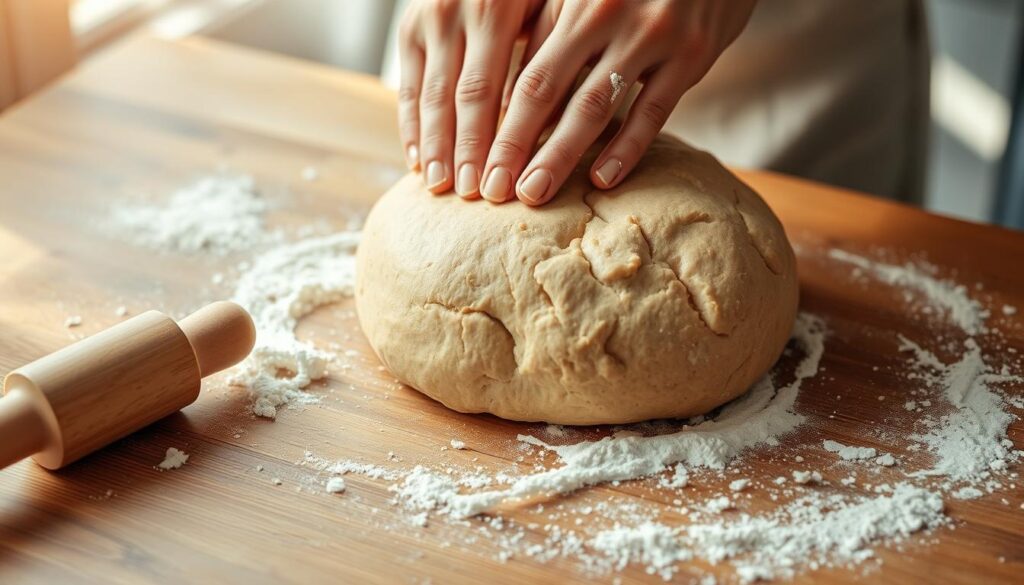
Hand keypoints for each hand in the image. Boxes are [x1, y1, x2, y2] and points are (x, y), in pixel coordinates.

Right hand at [397, 0, 542, 195]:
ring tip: (440, 188)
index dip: (490, 141)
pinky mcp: (409, 28)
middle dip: (462, 152)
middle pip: (456, 98)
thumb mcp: (553, 6)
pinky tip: (418, 162)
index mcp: (494, 7)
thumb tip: (551, 125)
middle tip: (470, 196)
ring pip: (429, 96)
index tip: (500, 183)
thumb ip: (548, 54)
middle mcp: (453, 11)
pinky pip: (409, 87)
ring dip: (433, 147)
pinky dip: (411, 126)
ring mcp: (426, 19)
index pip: (486, 90)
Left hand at [489, 0, 756, 204]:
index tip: (474, 156)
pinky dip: (625, 148)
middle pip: (544, 89)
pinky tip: (601, 179)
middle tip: (492, 190)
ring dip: (559, 154)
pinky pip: (653, 110)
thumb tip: (499, 82)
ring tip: (533, 193)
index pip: (520, 64)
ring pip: (593, 105)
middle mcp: (603, 11)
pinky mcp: (692, 53)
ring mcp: (650, 33)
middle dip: (513, 143)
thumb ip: (548, 24)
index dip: (493, 114)